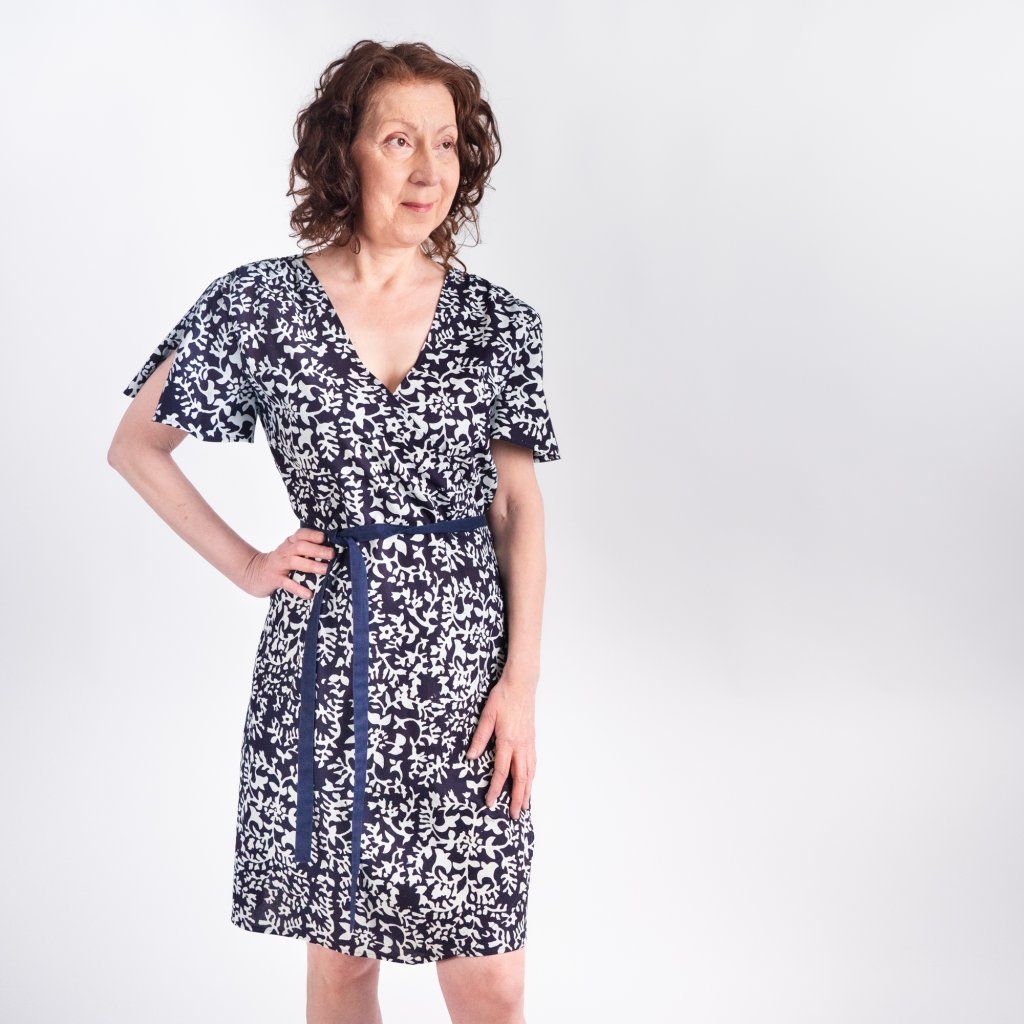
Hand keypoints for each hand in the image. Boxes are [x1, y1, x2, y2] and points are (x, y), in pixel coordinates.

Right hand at [240, 527, 335, 598]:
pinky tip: (309, 594)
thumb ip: (306, 548)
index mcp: (290, 543)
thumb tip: (332, 550)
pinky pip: (287, 583)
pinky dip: (298, 588)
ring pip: (295, 562)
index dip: (312, 535)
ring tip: (326, 570)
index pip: (301, 534)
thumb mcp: (290, 551)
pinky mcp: (274, 579)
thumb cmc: (280, 562)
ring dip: (311, 565)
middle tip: (332, 554)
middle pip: (300, 547)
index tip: (324, 538)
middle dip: (317, 550)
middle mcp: (284, 552)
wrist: (253, 573)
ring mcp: (278, 565)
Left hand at [466, 672, 537, 819]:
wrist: (521, 684)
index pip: (501, 772)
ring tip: (525, 806)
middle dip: (517, 799)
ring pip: (530, 773)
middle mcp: (520, 746)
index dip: (496, 789)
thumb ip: (479, 738)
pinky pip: (533, 763)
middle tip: (515, 816)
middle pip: (521, 778)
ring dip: (527, 791)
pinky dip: (532, 777)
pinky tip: (530, 783)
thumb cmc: (502, 697)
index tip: (491, 803)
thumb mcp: (487, 716)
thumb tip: (471, 757)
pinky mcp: (532, 739)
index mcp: (507, 741)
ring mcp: (528, 743)